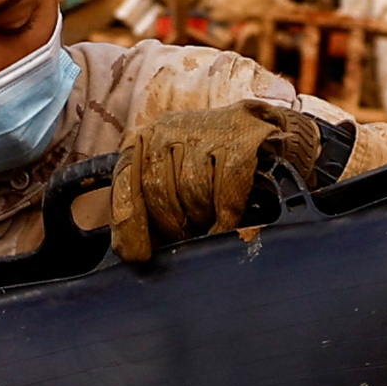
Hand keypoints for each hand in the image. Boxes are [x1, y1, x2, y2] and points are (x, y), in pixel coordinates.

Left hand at [101, 102, 323, 264]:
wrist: (260, 128)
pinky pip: (227, 189)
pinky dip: (225, 216)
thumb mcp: (171, 174)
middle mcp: (169, 129)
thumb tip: (135, 253)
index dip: (130, 223)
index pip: (126, 181)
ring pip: (192, 191)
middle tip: (185, 237)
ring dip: (200, 218)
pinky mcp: (240, 138)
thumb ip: (149, 205)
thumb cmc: (208, 163)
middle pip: (159, 190)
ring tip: (206, 222)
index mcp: (145, 138)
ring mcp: (205, 131)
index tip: (138, 257)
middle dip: (172, 225)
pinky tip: (224, 227)